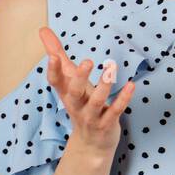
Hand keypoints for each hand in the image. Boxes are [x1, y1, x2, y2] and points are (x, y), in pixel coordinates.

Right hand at [38, 26, 132, 156]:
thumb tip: (43, 29)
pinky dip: (123, 99)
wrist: (90, 144)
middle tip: (87, 61)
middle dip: (80, 78)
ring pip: (96, 103)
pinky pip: (115, 111)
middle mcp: (76, 105)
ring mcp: (91, 116)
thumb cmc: (80, 103)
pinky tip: (131, 85)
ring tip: (111, 69)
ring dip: (104, 87)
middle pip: (74, 92)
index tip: (53, 56)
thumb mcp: (68, 80)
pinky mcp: (107, 124)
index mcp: (66, 93)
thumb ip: (58, 54)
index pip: (55, 82)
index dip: (53, 70)